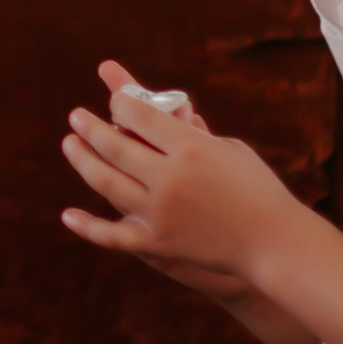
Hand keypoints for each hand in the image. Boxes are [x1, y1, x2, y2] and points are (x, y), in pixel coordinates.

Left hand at [59, 60, 302, 281]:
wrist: (275, 243)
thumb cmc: (256, 188)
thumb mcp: (228, 149)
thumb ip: (187, 131)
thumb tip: (151, 112)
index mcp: (192, 149)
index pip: (139, 116)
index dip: (119, 102)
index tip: (112, 98)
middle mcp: (170, 179)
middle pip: (115, 145)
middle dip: (90, 127)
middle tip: (76, 116)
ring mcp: (161, 213)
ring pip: (105, 182)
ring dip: (82, 160)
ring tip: (71, 144)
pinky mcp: (158, 245)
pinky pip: (114, 235)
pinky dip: (88, 226)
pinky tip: (67, 214)